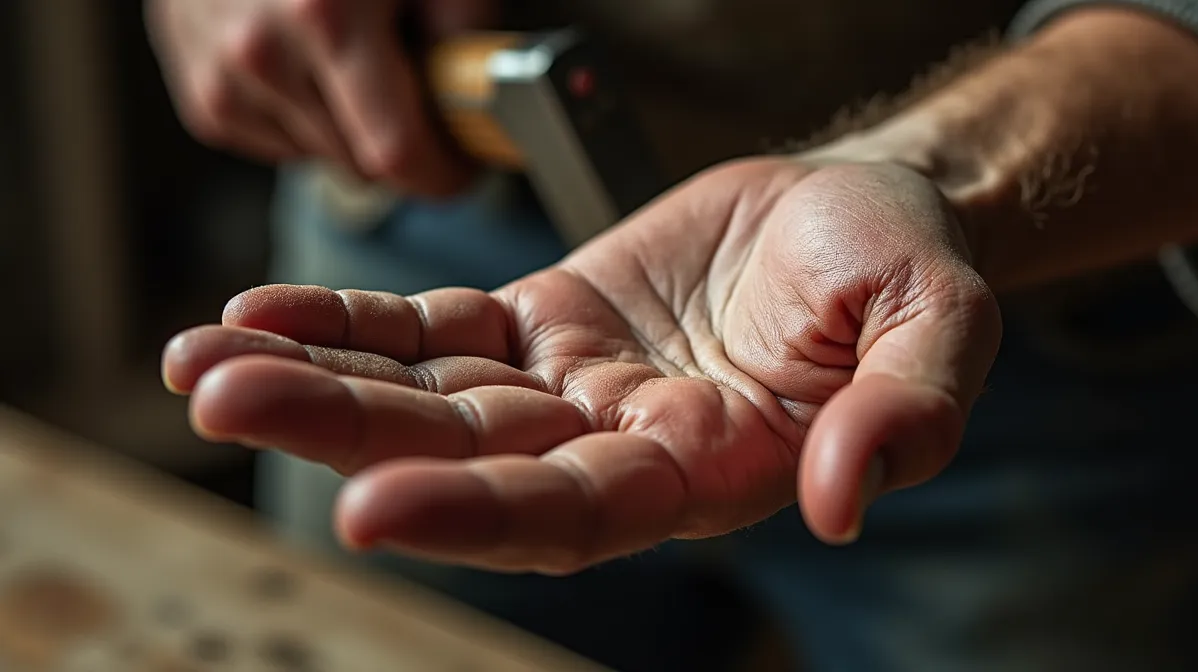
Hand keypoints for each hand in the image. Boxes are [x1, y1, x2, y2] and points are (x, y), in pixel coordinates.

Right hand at [146, 0, 495, 195]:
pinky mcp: (204, 96)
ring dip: (350, 129)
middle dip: (400, 138)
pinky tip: (308, 68)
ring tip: (353, 61)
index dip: (443, 171)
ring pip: (322, 158)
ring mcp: (224, 77)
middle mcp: (263, 51)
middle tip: (412, 87)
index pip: (396, 151)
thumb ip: (462, 21)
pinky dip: (305, 121)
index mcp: (327, 16)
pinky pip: (280, 146)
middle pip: (362, 164)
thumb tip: (488, 90)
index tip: (464, 164)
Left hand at [162, 158, 1001, 572]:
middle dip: (347, 436)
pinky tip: (263, 316)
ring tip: (204, 364)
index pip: (576, 513)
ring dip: (318, 381)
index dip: (478, 513)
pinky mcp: (540, 317)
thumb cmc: (904, 269)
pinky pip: (433, 326)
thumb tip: (839, 503)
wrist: (859, 209)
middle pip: (467, 457)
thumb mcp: (940, 327)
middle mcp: (619, 443)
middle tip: (226, 401)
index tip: (368, 510)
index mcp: (707, 469)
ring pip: (429, 394)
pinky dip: (352, 323)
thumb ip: (907, 415)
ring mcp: (570, 382)